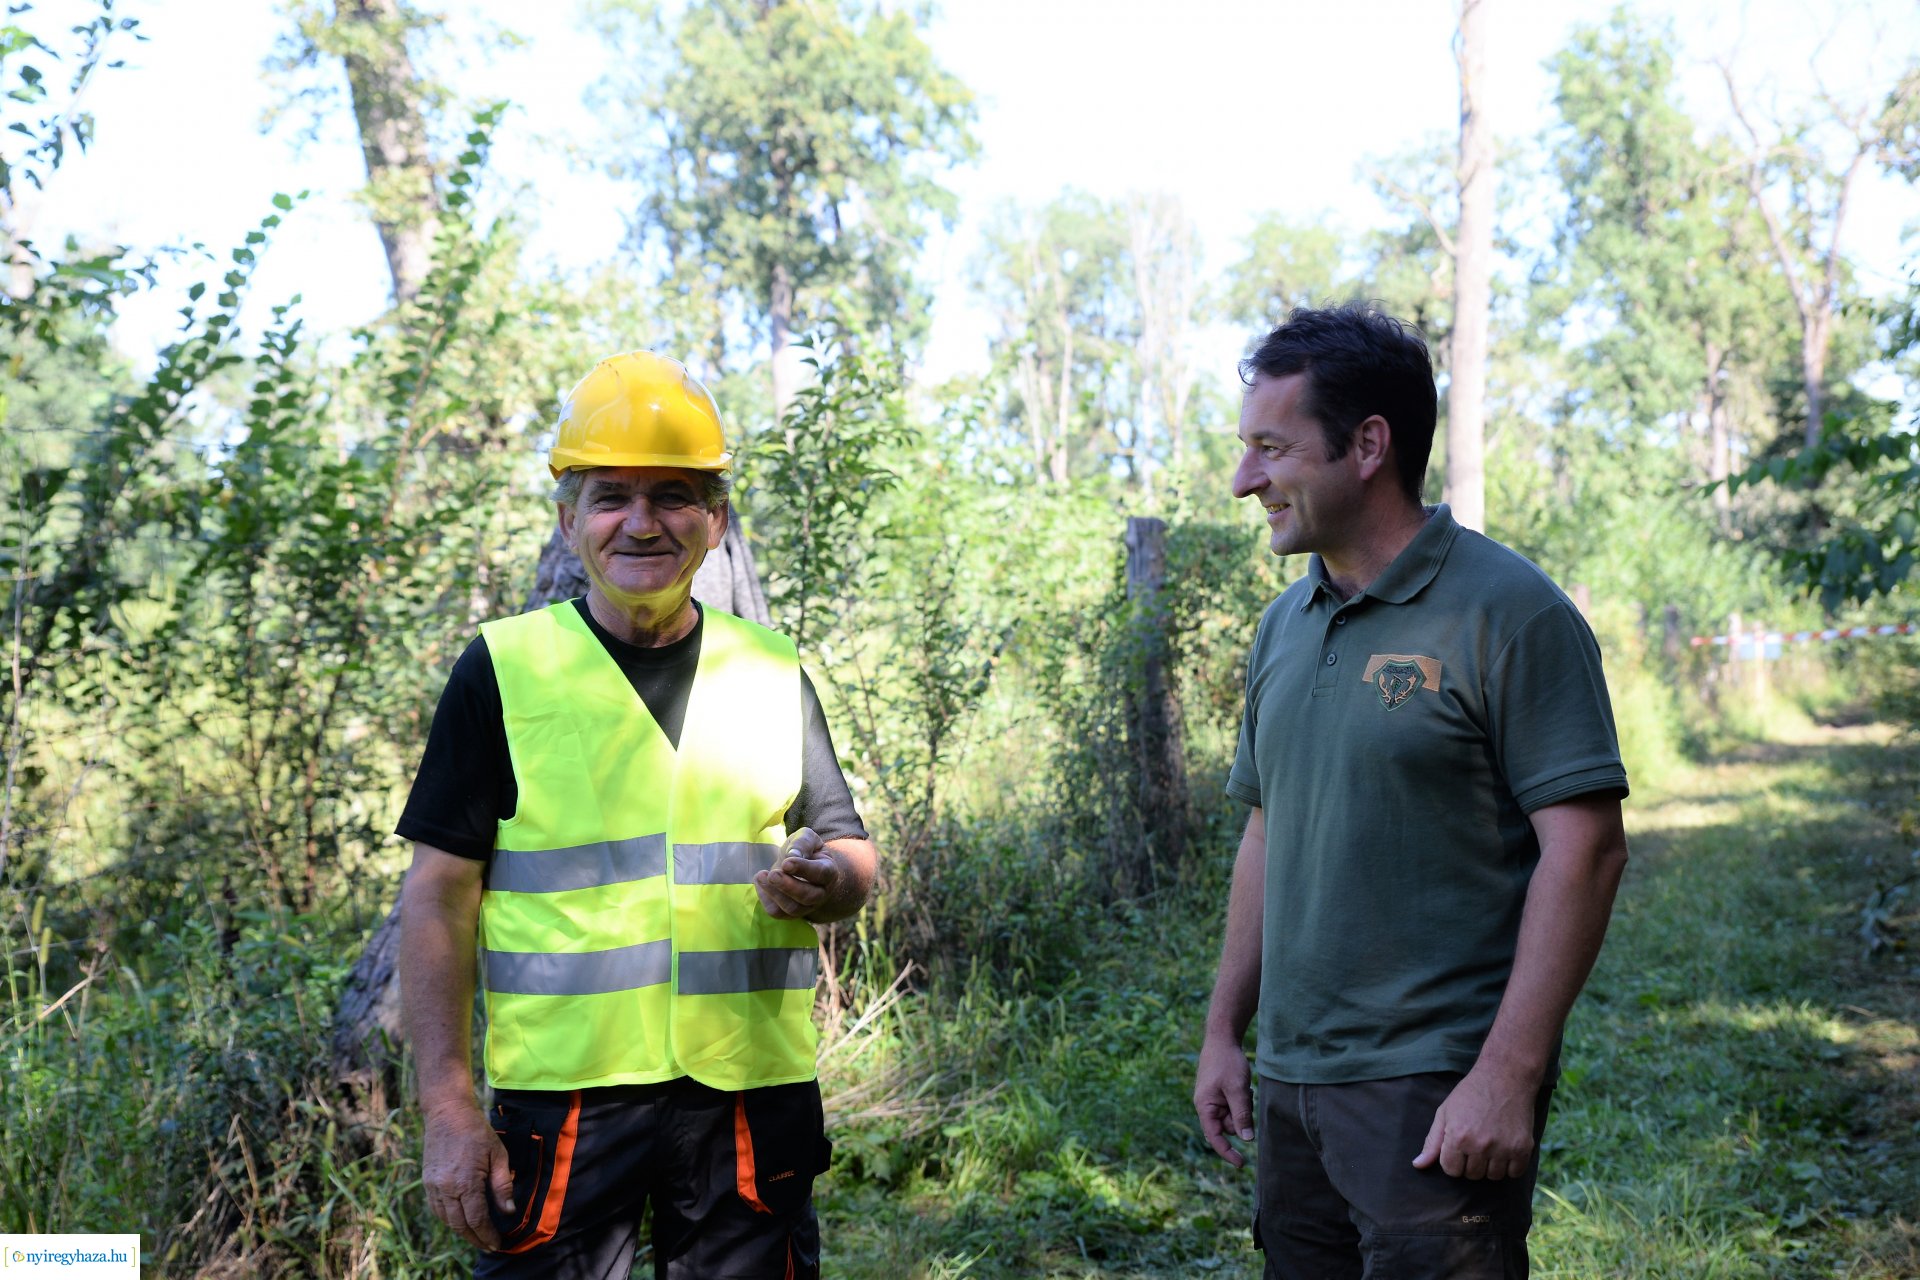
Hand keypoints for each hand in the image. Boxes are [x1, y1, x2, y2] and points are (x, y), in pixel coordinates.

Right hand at [422, 1101, 515, 1250]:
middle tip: (488, 1245)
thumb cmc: (477, 1132)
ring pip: (446, 1220)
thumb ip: (503, 1185)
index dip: (487, 1235)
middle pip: (460, 1225)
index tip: (497, 1243)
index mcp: (466, 1182)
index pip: (477, 1219)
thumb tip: (508, 1212)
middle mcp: (446, 1188)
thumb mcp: (498, 1155)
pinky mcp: (427, 1182)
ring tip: (476, 1236)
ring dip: (461, 1231)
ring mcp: (434, 1186)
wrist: (448, 1114)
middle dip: (475, 1239)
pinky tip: (460, 1220)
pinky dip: (449, 1219)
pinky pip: (437, 1209)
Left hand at [754, 828, 840, 920]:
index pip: (820, 873)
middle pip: (808, 896)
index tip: (786, 863)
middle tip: (773, 874)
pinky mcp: (791, 912)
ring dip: (775, 894)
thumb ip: (802, 843)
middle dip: (788, 886)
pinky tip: (760, 882)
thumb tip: (792, 856)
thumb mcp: (806, 838)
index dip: (803, 869)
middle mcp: (821, 892)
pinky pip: (778, 913)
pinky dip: (766, 899)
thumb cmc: (805, 850)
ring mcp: (807, 905)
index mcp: (829, 871)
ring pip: (793, 908)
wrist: (800, 865)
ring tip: (761, 876)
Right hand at [1193, 1031, 1255, 1167]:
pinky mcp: (1220, 1093)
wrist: (1222, 1038)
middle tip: (1245, 1097)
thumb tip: (1247, 1139)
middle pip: (1228, 1126)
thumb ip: (1241, 1115)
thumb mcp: (1237, 1090)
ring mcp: (1213, 1099)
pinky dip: (1241, 1100)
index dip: (1228, 1152)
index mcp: (1204, 1107)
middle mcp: (1206, 1106)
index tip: (1242, 1165)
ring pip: (1233, 1116)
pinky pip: (1234, 1106)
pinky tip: (1242, 1085)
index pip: (1215, 1138)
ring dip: (1242, 1108)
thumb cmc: (1227, 1062)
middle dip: (1240, 1118)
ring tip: (1243, 1088)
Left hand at [1411, 1064, 1536, 1179]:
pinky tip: (1505, 1147)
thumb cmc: (1470, 1094)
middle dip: (1470, 1162)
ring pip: (1493, 1176)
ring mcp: (1503, 1148)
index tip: (1458, 1145)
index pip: (1451, 1170)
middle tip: (1476, 1141)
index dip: (1453, 1159)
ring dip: (1490, 1165)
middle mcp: (1480, 1146)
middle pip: (1472, 1175)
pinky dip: (1510, 1166)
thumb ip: (1432, 1142)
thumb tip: (1418, 1165)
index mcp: (1458, 1137)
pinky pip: (1515, 1173)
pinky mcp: (1523, 1148)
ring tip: (1490, 1143)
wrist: (1505, 1077)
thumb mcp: (1445, 1112)